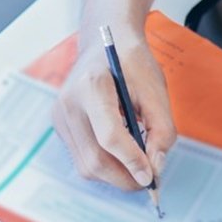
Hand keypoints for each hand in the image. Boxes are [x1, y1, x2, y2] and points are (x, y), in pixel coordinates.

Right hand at [53, 26, 175, 190]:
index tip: (152, 177)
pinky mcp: (60, 126)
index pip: (109, 136)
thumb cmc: (132, 64)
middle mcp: (68, 103)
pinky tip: (121, 152)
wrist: (105, 42)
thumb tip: (155, 167)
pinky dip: (105, 164)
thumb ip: (161, 129)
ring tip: (137, 165)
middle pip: (94, 159)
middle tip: (149, 179)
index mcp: (92, 85)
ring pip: (86, 166)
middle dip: (124, 177)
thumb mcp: (156, 90)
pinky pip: (82, 158)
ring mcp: (59, 116)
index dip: (132, 161)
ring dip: (115, 175)